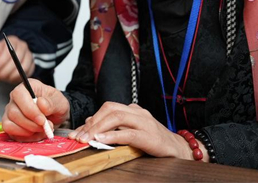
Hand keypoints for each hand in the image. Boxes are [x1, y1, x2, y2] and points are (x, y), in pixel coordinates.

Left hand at [0, 36, 33, 83]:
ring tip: (3, 78)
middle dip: (4, 72)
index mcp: (12, 41)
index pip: (8, 53)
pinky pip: (27, 74)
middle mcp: (23, 46)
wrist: (8, 55)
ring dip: (11, 77)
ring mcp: (29, 55)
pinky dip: (18, 79)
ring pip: (23, 68)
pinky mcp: (32, 64)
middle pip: (16, 61)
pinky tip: (10, 79)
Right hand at [2, 79, 69, 141]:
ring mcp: (11, 113)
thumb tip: (41, 104)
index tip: (42, 119)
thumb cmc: (55, 104)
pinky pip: (13, 135)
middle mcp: (15, 100)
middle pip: (13, 112)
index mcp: (26, 88)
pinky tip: (37, 134)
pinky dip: (27, 138)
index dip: (29, 109)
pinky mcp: (11, 126)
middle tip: (46, 126)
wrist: (56, 116)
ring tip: (42, 129)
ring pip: (10, 125)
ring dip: (29, 131)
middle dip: (31, 124)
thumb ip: (51, 102)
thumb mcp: (60, 101)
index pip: (19, 94)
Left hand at [68, 102, 206, 159]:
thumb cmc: (154, 141)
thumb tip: (90, 124)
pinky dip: (113, 135)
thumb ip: (114, 126)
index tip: (77, 132)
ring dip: (98, 127)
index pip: (107, 108)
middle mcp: (138, 112)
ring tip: (87, 138)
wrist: (179, 149)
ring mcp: (145, 122)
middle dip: (92, 122)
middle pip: (110, 109)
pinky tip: (101, 139)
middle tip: (79, 136)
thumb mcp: (132, 131)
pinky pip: (128, 133)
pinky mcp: (150, 136)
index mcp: (132, 110)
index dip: (91, 119)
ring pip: (117, 117)